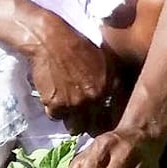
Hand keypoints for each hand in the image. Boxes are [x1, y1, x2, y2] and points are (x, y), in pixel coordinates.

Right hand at [21, 13, 119, 132]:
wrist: (50, 40)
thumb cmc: (76, 46)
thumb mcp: (104, 60)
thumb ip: (112, 81)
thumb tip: (116, 99)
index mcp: (109, 87)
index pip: (112, 116)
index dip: (105, 121)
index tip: (99, 120)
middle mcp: (95, 98)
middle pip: (94, 127)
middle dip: (89, 125)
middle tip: (83, 119)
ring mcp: (76, 103)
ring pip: (75, 126)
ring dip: (71, 119)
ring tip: (68, 107)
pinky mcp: (56, 105)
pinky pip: (55, 116)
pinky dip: (54, 110)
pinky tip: (54, 96)